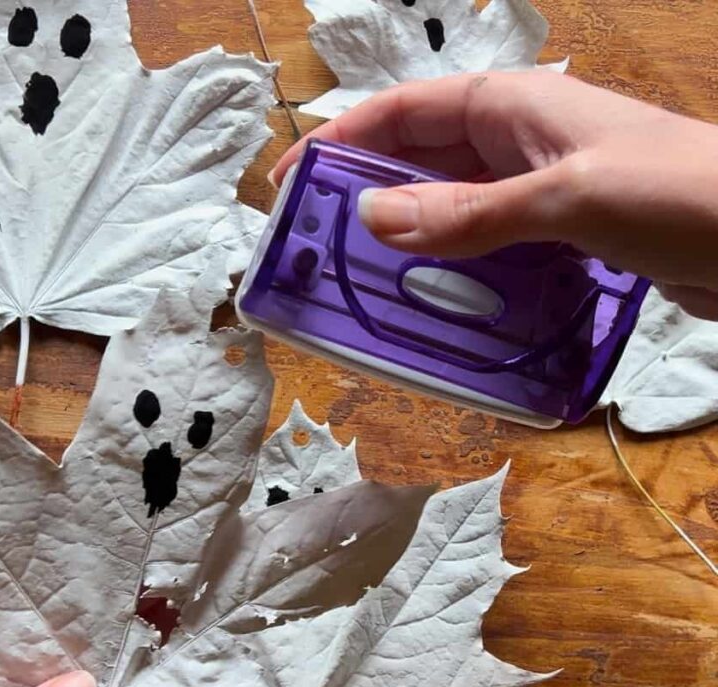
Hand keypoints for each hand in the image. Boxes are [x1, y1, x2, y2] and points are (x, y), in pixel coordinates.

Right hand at [272, 72, 717, 318]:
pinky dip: (449, 269)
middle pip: (418, 160)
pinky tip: (426, 302)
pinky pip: (484, 246)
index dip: (340, 141)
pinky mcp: (557, 235)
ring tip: (355, 280)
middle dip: (362, 193)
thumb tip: (371, 220)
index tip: (288, 184)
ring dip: (403, 238)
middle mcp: (517, 143)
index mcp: (512, 108)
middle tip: (312, 245)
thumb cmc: (673, 194)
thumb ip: (465, 213)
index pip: (404, 112)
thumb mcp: (560, 199)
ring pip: (448, 207)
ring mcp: (537, 190)